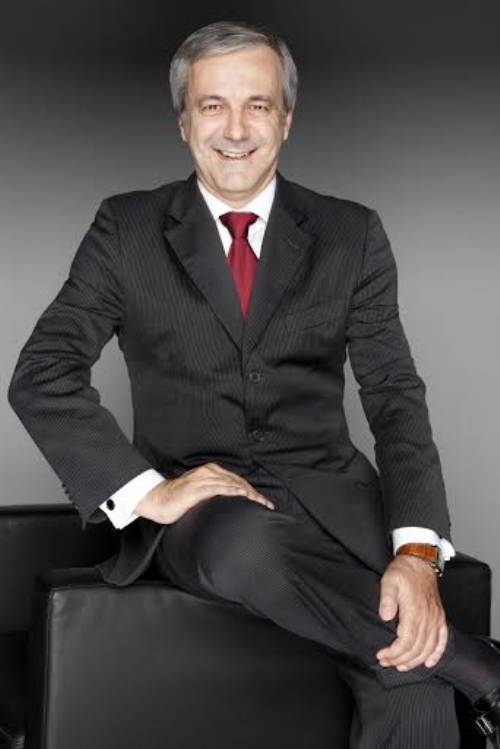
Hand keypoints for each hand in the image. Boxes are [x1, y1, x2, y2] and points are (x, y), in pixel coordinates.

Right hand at [134, 462, 275, 524]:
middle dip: (254, 494)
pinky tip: (240, 494)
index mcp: (210, 472)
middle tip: (267, 505)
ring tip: (259, 502)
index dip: (252, 491)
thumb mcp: (201, 493)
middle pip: (237, 481)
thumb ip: (215, 494)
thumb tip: (232, 504)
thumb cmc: (178, 499)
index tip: (264, 503)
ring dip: (247, 493)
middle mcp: (208, 472)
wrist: (157, 499)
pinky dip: (230, 490)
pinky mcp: (195, 488)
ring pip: (230, 484)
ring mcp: (202, 479)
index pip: (236, 480)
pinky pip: (217, 488)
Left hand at [376, 554, 447, 670]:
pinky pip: (442, 640)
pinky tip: (429, 662)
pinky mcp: (440, 617)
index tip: (381, 655)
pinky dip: (436, 654)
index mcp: (415, 610)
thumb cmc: (403, 572)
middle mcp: (428, 617)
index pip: (405, 641)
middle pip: (416, 649)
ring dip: (415, 661)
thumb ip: (387, 599)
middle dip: (400, 660)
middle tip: (386, 662)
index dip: (393, 653)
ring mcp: (436, 618)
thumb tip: (385, 616)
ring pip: (428, 648)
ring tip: (401, 666)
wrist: (420, 562)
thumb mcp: (389, 581)